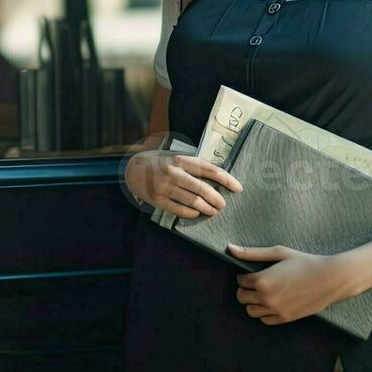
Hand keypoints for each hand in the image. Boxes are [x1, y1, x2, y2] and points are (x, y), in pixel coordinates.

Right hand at [124, 150, 242, 217]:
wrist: (133, 168)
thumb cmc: (161, 163)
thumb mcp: (176, 158)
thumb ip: (194, 167)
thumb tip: (219, 181)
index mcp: (181, 159)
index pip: (209, 169)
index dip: (226, 179)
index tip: (238, 188)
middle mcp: (173, 172)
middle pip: (202, 188)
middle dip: (217, 199)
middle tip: (223, 205)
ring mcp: (164, 187)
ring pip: (193, 201)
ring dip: (207, 208)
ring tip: (213, 211)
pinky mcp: (158, 199)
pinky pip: (179, 210)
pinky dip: (191, 213)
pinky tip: (196, 213)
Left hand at [227, 245, 360, 324]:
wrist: (330, 279)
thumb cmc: (304, 262)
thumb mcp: (278, 253)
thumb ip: (252, 253)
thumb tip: (230, 248)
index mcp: (262, 281)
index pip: (240, 281)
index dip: (244, 275)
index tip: (253, 272)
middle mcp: (266, 298)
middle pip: (241, 297)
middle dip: (245, 289)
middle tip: (257, 283)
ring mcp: (275, 310)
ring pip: (250, 311)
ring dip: (253, 302)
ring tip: (264, 293)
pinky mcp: (285, 318)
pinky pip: (265, 320)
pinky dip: (264, 313)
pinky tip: (273, 302)